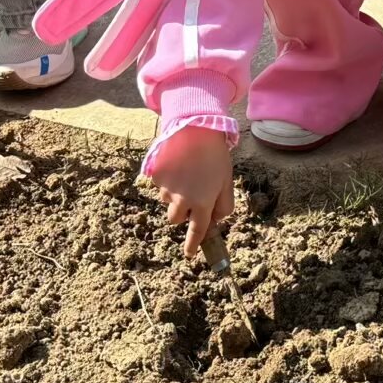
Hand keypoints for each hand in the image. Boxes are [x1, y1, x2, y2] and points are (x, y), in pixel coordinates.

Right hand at [145, 125, 234, 258]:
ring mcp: (166, 188)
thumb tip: (215, 219)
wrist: (195, 128)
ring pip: (166, 201)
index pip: (196, 231)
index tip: (189, 254)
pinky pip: (159, 185)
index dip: (192, 245)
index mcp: (203, 203)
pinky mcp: (155, 176)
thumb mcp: (227, 181)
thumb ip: (224, 205)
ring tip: (186, 173)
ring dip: (174, 195)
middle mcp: (182, 199)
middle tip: (190, 194)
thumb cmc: (215, 155)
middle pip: (175, 219)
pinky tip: (176, 164)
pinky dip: (166, 180)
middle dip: (181, 213)